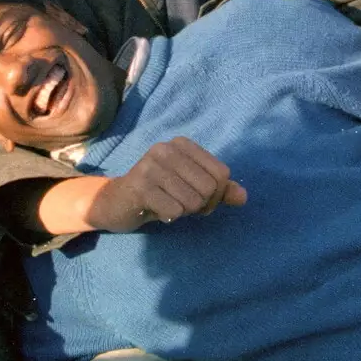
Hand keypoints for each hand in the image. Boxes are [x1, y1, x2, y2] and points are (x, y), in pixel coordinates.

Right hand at [86, 137, 246, 232]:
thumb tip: (243, 197)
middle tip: (181, 205)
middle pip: (209, 188)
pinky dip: (169, 217)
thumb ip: (220, 190)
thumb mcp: (191, 188)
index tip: (198, 199)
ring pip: (193, 201)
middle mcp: (166, 148)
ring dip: (183, 211)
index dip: (217, 195)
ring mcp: (150, 165)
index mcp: (182, 144)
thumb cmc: (159, 194)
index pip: (222, 174)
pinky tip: (155, 209)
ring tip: (167, 205)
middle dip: (201, 206)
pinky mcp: (139, 186)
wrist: (116, 203)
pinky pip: (174, 211)